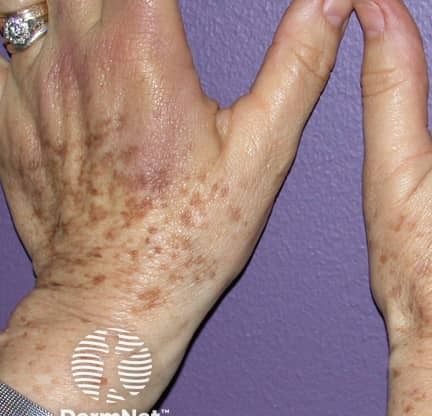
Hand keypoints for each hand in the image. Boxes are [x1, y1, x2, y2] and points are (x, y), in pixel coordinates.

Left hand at [0, 0, 350, 415]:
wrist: (115, 301)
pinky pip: (2, 44)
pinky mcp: (6, 115)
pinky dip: (31, 29)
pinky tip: (67, 51)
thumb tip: (329, 5)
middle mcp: (75, 55)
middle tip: (152, 11)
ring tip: (105, 16)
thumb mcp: (262, 152)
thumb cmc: (187, 237)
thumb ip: (297, 66)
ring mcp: (29, 83)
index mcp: (141, 50)